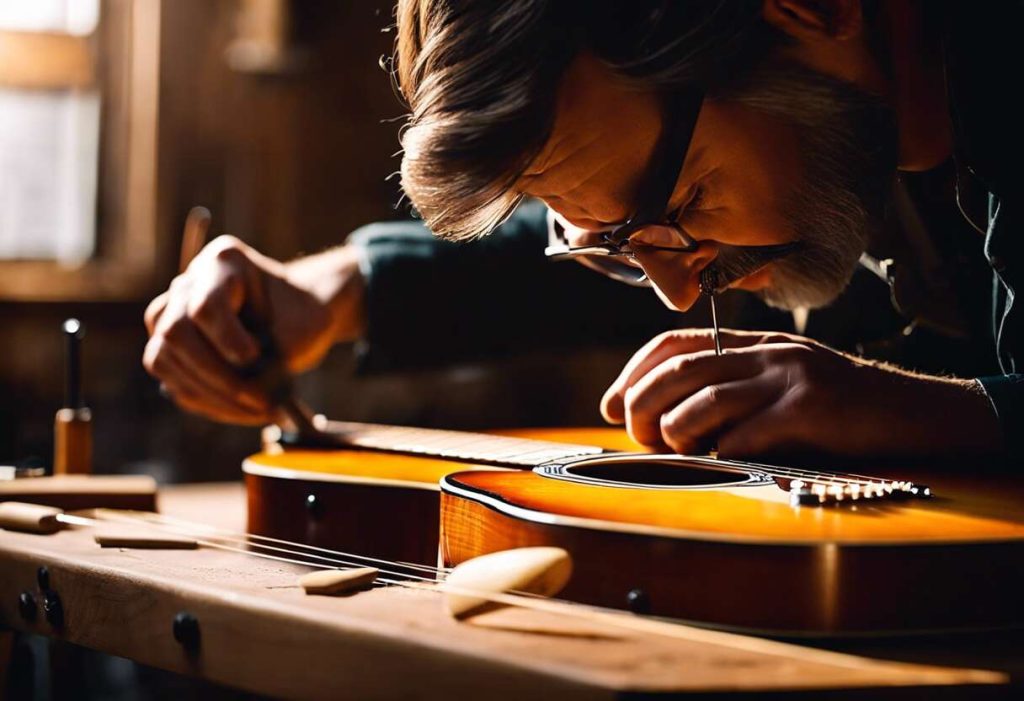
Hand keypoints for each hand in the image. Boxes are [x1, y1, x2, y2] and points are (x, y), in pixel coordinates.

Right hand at [143, 235, 363, 423]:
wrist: (295, 319)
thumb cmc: (301, 316)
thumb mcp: (302, 329)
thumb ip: (274, 358)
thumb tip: (248, 395)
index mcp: (223, 263)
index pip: (205, 306)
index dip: (226, 340)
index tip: (256, 359)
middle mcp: (187, 285)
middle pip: (176, 333)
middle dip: (218, 376)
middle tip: (260, 402)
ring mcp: (170, 315)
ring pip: (163, 359)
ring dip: (211, 395)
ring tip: (257, 411)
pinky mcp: (167, 348)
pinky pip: (171, 380)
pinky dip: (206, 402)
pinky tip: (241, 410)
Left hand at [601, 328, 1001, 458]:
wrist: (915, 415)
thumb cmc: (839, 411)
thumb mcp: (781, 384)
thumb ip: (732, 390)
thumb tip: (664, 420)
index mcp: (754, 344)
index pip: (673, 343)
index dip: (632, 373)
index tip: (609, 405)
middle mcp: (766, 354)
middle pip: (678, 371)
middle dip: (641, 405)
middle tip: (639, 437)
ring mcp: (789, 379)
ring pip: (703, 401)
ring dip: (675, 434)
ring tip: (679, 452)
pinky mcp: (811, 411)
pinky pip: (746, 435)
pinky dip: (722, 455)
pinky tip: (724, 464)